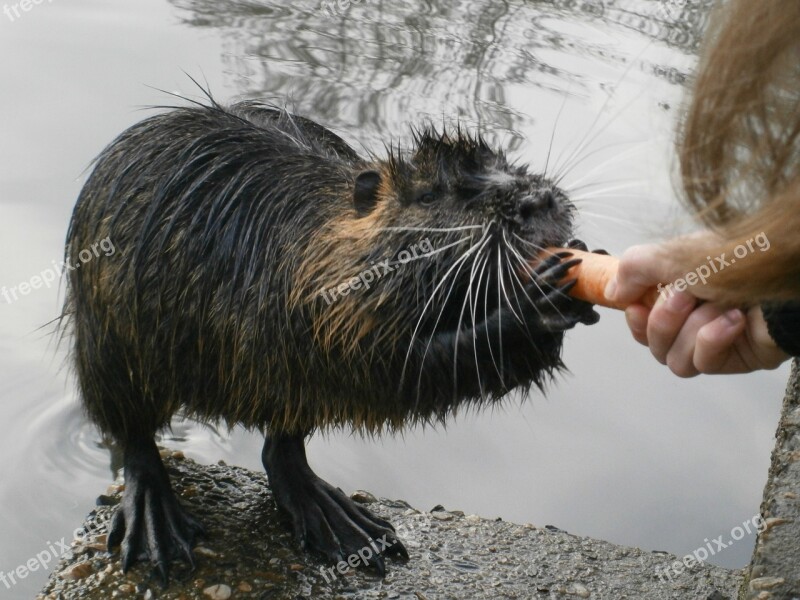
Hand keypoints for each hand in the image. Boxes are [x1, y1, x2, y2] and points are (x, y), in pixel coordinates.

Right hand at [607, 243, 789, 375]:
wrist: (783, 271)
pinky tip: (733, 321)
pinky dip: (712, 340)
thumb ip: (633, 269)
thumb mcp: (671, 254)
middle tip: (687, 296)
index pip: (641, 322)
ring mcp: (714, 341)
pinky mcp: (735, 359)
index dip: (635, 319)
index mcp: (678, 290)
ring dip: (691, 330)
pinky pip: (703, 364)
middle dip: (664, 320)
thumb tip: (612, 292)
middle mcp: (693, 317)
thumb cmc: (736, 258)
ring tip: (718, 308)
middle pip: (652, 344)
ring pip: (674, 359)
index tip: (636, 305)